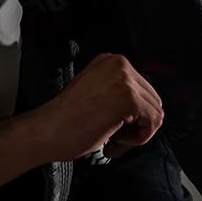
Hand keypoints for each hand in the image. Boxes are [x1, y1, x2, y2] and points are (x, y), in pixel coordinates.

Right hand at [29, 53, 163, 161]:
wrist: (46, 131)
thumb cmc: (65, 120)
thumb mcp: (96, 93)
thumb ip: (118, 93)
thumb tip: (146, 110)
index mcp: (110, 61)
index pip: (143, 89)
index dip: (132, 114)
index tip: (114, 125)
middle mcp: (119, 64)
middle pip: (152, 99)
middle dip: (137, 124)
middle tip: (114, 137)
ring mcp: (125, 79)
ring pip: (155, 112)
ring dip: (136, 133)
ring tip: (112, 140)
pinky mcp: (129, 98)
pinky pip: (153, 122)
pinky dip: (138, 138)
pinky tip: (115, 140)